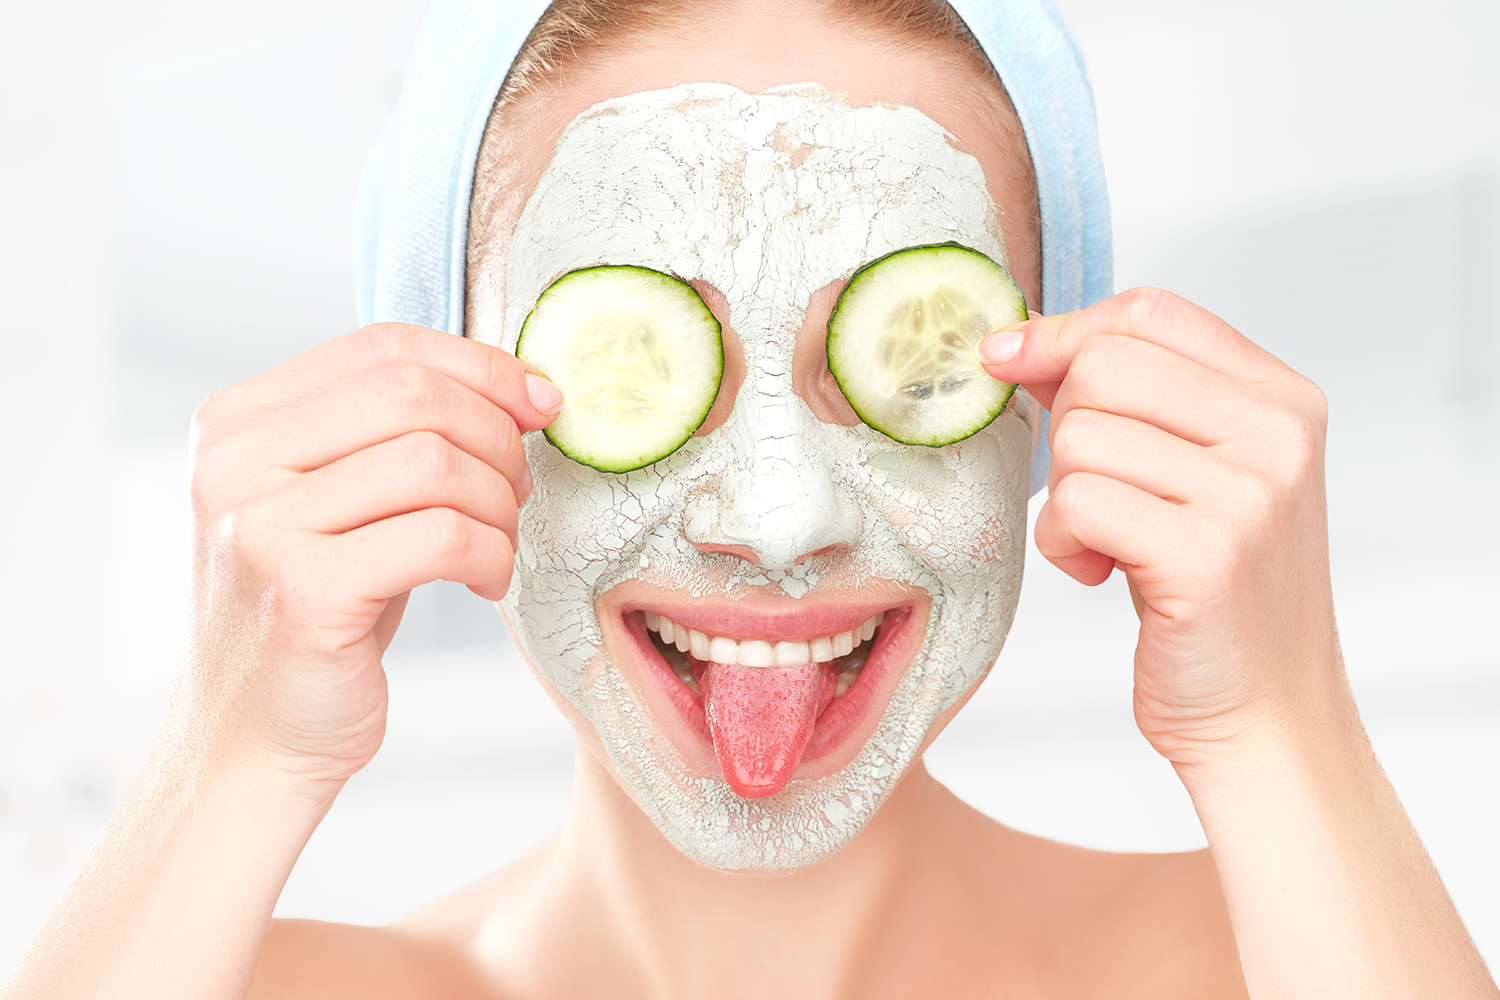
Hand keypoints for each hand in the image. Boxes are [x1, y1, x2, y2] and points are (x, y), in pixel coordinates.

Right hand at [183, 323, 560, 784]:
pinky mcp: (303, 591)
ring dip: (498, 504)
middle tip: (518, 489)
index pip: (383, 346)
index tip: (540, 402)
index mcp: (240, 420)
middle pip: (413, 394)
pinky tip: (483, 581)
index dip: (479, 366)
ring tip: (497, 542)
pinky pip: (443, 536)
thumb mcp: (338, 501)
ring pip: (435, 463)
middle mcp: (235, 461)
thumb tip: (521, 386)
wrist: (252, 738)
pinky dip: (491, 555)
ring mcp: (260, 524)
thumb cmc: (319, 610)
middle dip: (496, 437)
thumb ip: (392, 433)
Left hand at [979, 289, 1339, 765]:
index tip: (1014, 363)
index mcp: (1281, 397)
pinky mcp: (1207, 555)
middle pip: (1103, 365)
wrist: (1265, 712)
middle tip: (1097, 493)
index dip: (1065, 332)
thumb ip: (1129, 399)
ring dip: (1064, 500)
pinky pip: (1075, 502)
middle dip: (1066, 431)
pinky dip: (1063, 543)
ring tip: (1109, 544)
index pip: (1150, 311)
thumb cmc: (1211, 592)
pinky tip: (1101, 573)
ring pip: (1081, 437)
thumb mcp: (1190, 472)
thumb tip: (1019, 341)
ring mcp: (1249, 493)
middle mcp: (1278, 433)